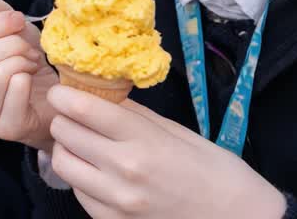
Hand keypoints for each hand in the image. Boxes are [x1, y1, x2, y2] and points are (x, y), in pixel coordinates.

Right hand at [0, 0, 56, 151]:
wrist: (55, 98)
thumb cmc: (27, 62)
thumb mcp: (9, 28)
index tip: (18, 19)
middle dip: (9, 43)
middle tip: (28, 46)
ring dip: (20, 60)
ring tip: (31, 61)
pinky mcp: (5, 129)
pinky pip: (15, 89)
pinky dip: (28, 76)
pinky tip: (33, 79)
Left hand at [46, 85, 286, 218]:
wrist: (236, 217)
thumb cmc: (212, 169)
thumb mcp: (175, 130)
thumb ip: (133, 114)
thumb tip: (100, 94)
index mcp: (143, 139)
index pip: (83, 109)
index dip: (63, 95)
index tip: (61, 91)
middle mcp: (124, 170)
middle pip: (64, 133)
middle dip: (64, 119)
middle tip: (74, 115)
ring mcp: (116, 200)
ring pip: (62, 163)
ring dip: (66, 148)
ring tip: (82, 143)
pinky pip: (77, 192)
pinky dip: (80, 177)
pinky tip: (97, 171)